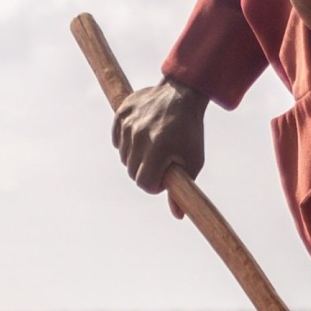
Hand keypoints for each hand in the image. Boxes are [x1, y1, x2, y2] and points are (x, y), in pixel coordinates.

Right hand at [112, 79, 207, 211]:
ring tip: (154, 146)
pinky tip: (142, 136)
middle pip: (132, 172)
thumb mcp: (193, 161)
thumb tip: (178, 216)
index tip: (164, 176)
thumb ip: (182, 189)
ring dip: (137, 158)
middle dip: (145, 172)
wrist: (183, 94)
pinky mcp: (121, 113)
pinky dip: (127, 143)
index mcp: (158, 147)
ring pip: (124, 158)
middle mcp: (139, 135)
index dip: (155, 185)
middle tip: (160, 161)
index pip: (144, 183)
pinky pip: (117, 141)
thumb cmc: (190, 132)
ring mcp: (128, 123)